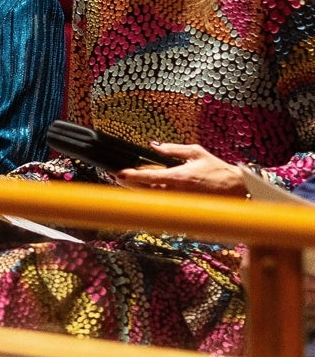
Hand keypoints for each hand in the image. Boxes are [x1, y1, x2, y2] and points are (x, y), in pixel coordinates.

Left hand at [115, 141, 248, 196]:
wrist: (239, 191)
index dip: (131, 176)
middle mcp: (176, 192)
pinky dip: (154, 199)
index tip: (118, 173)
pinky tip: (147, 192)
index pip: (149, 177)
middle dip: (130, 185)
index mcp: (178, 177)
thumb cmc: (218, 170)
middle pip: (145, 191)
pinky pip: (165, 205)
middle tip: (118, 178)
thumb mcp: (195, 153)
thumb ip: (173, 149)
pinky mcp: (184, 211)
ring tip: (128, 184)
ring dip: (139, 192)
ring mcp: (180, 203)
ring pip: (153, 199)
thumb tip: (153, 145)